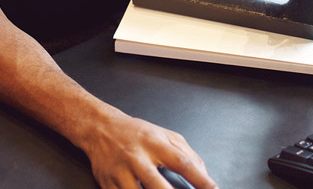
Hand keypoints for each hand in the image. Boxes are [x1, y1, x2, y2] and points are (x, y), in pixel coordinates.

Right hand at [78, 107, 215, 188]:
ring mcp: (121, 173)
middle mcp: (137, 158)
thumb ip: (186, 153)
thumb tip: (204, 174)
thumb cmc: (136, 133)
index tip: (212, 188)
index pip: (182, 163)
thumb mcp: (164, 135)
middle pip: (158, 186)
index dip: (200, 179)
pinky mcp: (108, 185)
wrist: (99, 129)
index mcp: (155, 143)